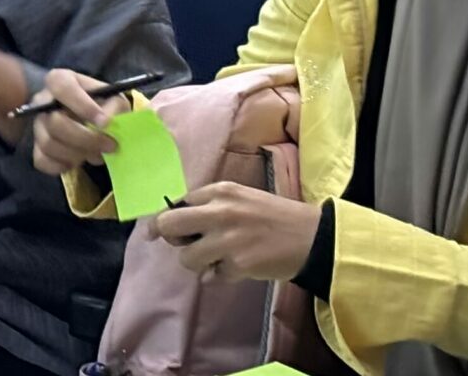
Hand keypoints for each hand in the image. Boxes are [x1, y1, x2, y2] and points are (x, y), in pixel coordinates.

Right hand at [29, 67, 137, 174]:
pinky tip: (77, 162)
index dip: (82, 105)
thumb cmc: (102, 105)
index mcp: (60, 80)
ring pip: (49, 143)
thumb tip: (105, 124)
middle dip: (85, 139)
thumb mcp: (114, 99)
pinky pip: (41, 160)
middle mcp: (42, 101)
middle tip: (110, 146)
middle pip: (55, 122)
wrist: (91, 119)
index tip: (105, 123)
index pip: (61, 87)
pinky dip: (61, 165)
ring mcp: (37, 124)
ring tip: (96, 154)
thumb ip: (114, 108)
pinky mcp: (36, 146)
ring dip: (77, 154)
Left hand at [148, 181, 323, 282]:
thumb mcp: (241, 199)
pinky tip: (238, 269)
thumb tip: (177, 223)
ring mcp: (228, 238)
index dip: (164, 221)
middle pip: (169, 225)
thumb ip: (211, 206)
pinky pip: (212, 277)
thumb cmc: (276, 218)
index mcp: (219, 191)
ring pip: (187, 258)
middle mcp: (219, 211)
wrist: (313, 237)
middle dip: (169, 238)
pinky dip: (221, 276)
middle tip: (185, 245)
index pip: (176, 204)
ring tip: (219, 260)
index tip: (154, 233)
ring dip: (199, 263)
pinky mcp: (238, 263)